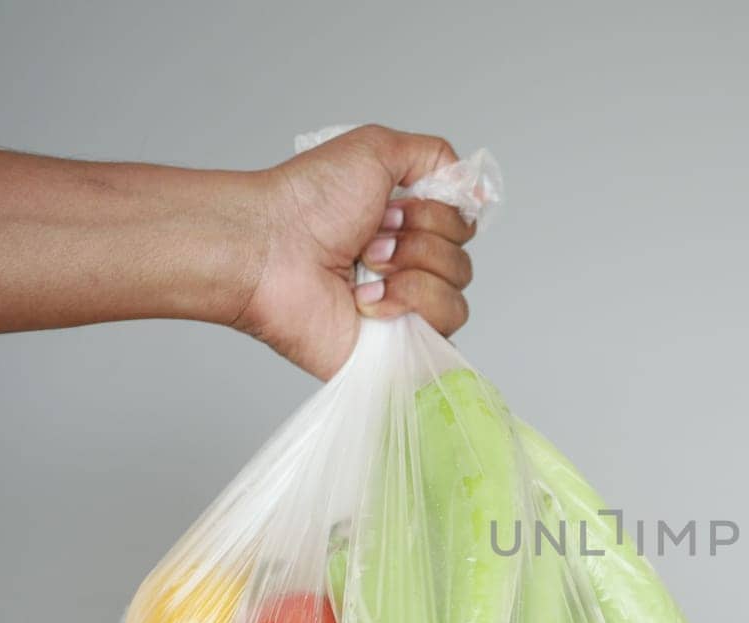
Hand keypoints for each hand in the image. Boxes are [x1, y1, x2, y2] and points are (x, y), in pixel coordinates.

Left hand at [235, 125, 476, 379]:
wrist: (270, 248)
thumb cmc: (307, 200)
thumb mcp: (378, 148)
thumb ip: (437, 157)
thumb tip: (478, 190)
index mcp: (407, 228)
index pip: (464, 227)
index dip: (436, 214)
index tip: (393, 206)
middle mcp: (408, 271)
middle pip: (463, 262)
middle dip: (420, 242)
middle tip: (370, 238)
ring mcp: (404, 313)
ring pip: (457, 297)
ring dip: (411, 272)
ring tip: (364, 267)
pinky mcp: (398, 349)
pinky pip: (443, 332)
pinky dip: (407, 304)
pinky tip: (365, 299)